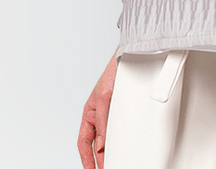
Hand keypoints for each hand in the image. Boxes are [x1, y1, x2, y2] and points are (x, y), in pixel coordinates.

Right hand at [78, 51, 118, 168]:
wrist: (131, 57)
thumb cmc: (113, 71)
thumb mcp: (104, 97)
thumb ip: (102, 121)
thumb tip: (101, 145)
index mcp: (89, 113)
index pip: (84, 143)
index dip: (86, 160)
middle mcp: (98, 115)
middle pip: (96, 144)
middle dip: (99, 160)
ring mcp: (110, 114)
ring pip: (108, 139)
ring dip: (109, 152)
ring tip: (114, 163)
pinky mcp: (122, 111)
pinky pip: (118, 130)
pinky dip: (120, 141)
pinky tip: (124, 149)